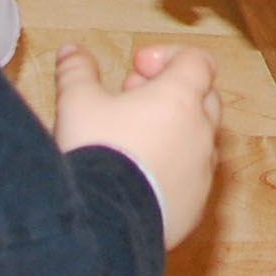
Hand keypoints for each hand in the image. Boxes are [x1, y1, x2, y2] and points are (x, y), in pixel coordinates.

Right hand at [54, 42, 221, 248]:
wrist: (103, 224)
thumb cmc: (96, 153)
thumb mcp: (76, 103)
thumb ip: (77, 71)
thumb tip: (72, 51)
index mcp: (181, 98)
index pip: (197, 61)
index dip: (168, 57)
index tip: (136, 68)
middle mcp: (202, 132)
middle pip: (204, 98)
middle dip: (171, 92)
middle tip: (132, 99)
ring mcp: (203, 173)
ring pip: (200, 140)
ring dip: (174, 131)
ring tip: (133, 140)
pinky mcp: (196, 207)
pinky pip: (192, 178)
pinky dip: (173, 169)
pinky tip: (139, 178)